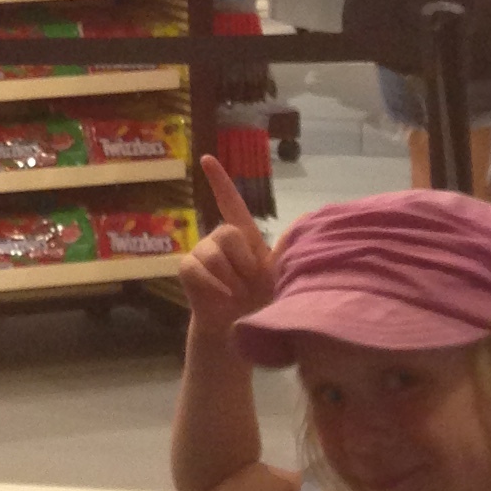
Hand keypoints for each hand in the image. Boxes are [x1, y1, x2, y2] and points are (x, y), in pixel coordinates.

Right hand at [177, 156, 277, 337]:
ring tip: (237, 294)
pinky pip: (196, 267)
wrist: (241, 331)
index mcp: (244, 236)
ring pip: (212, 252)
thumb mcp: (280, 275)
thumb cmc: (264, 301)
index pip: (230, 202)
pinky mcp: (188, 269)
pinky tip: (222, 297)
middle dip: (242, 261)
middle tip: (250, 283)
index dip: (219, 180)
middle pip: (228, 232)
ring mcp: (202, 253)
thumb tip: (303, 225)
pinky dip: (212, 284)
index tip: (206, 159)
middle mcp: (220, 239)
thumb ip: (286, 251)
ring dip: (230, 278)